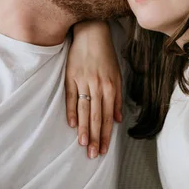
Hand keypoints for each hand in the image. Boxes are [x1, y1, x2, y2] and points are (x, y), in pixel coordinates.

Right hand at [66, 21, 122, 158]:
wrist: (91, 33)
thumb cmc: (106, 55)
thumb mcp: (117, 75)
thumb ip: (118, 98)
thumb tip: (118, 119)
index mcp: (111, 87)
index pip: (108, 116)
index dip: (105, 134)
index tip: (103, 149)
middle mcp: (98, 86)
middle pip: (96, 116)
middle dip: (95, 137)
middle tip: (92, 154)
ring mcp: (83, 81)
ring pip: (83, 109)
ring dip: (83, 128)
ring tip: (82, 144)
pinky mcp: (70, 76)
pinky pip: (70, 96)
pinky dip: (70, 111)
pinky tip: (71, 124)